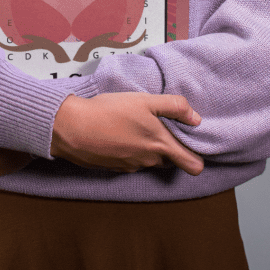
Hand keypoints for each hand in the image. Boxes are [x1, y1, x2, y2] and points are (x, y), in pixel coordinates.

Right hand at [50, 92, 204, 175]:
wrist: (72, 129)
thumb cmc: (110, 112)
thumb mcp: (145, 101)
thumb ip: (174, 107)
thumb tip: (196, 118)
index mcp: (161, 146)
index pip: (194, 166)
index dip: (197, 154)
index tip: (190, 139)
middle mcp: (149, 161)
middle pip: (171, 161)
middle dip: (170, 148)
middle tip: (159, 126)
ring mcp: (131, 167)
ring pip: (150, 160)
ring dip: (148, 147)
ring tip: (135, 126)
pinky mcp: (116, 167)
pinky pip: (132, 161)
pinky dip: (130, 150)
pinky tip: (119, 134)